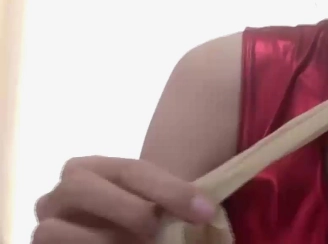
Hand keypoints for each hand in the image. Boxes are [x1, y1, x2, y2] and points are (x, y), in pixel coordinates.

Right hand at [33, 156, 216, 243]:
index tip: (205, 210)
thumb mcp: (157, 206)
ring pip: (53, 229)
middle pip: (80, 186)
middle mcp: (63, 190)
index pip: (131, 169)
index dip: (171, 190)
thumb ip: (173, 203)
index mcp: (94, 168)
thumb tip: (204, 211)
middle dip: (127, 208)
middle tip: (157, 229)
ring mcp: (46, 221)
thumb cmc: (140, 218)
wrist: (117, 233)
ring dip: (100, 241)